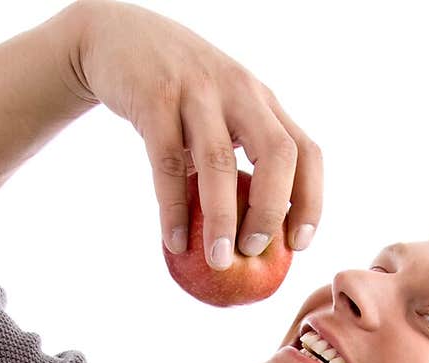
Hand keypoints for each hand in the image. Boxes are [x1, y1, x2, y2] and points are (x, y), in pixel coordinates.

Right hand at [69, 0, 322, 264]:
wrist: (118, 37)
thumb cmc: (178, 94)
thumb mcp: (221, 113)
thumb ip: (239, 158)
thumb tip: (253, 239)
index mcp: (262, 102)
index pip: (305, 152)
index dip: (310, 201)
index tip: (298, 244)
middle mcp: (239, 92)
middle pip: (276, 155)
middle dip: (270, 211)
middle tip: (252, 251)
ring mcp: (198, 91)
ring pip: (220, 162)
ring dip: (222, 219)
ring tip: (219, 260)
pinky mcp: (154, 97)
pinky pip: (168, 162)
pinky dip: (173, 208)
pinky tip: (174, 243)